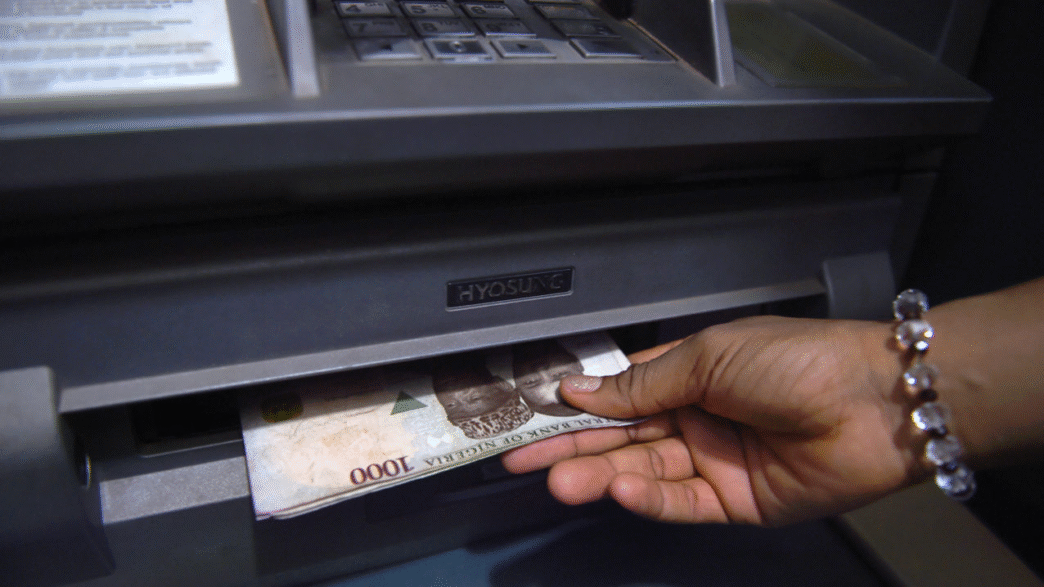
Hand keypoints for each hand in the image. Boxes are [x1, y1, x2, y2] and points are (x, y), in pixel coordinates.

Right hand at [502, 316, 929, 525]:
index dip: (579, 405)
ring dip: (601, 474)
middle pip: (623, 438)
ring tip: (560, 480)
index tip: (533, 414)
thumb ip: (644, 382)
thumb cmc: (794, 361)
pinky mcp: (735, 502)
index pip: (621, 393)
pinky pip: (681, 503)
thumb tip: (580, 387)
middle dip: (573, 447)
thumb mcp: (709, 356)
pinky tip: (616, 488)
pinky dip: (647, 497)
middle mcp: (696, 418)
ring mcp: (714, 461)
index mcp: (691, 373)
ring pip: (644, 472)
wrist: (876, 402)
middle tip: (524, 461)